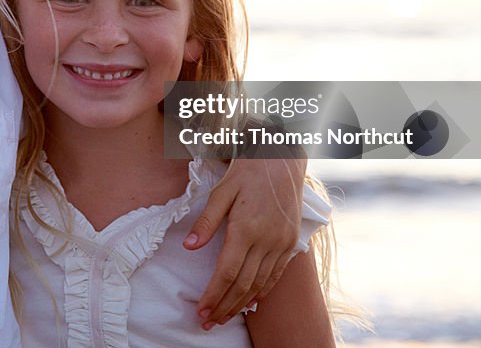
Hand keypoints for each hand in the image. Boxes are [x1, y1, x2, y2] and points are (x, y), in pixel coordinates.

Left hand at [184, 157, 306, 328]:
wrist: (283, 158)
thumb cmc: (247, 171)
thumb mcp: (221, 190)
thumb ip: (206, 221)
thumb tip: (188, 247)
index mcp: (246, 227)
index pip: (227, 272)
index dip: (214, 295)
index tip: (202, 311)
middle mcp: (267, 239)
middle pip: (244, 284)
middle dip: (225, 306)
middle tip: (208, 322)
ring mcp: (282, 242)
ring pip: (261, 283)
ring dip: (242, 304)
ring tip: (225, 317)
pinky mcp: (291, 241)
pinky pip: (276, 274)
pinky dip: (263, 291)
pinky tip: (251, 303)